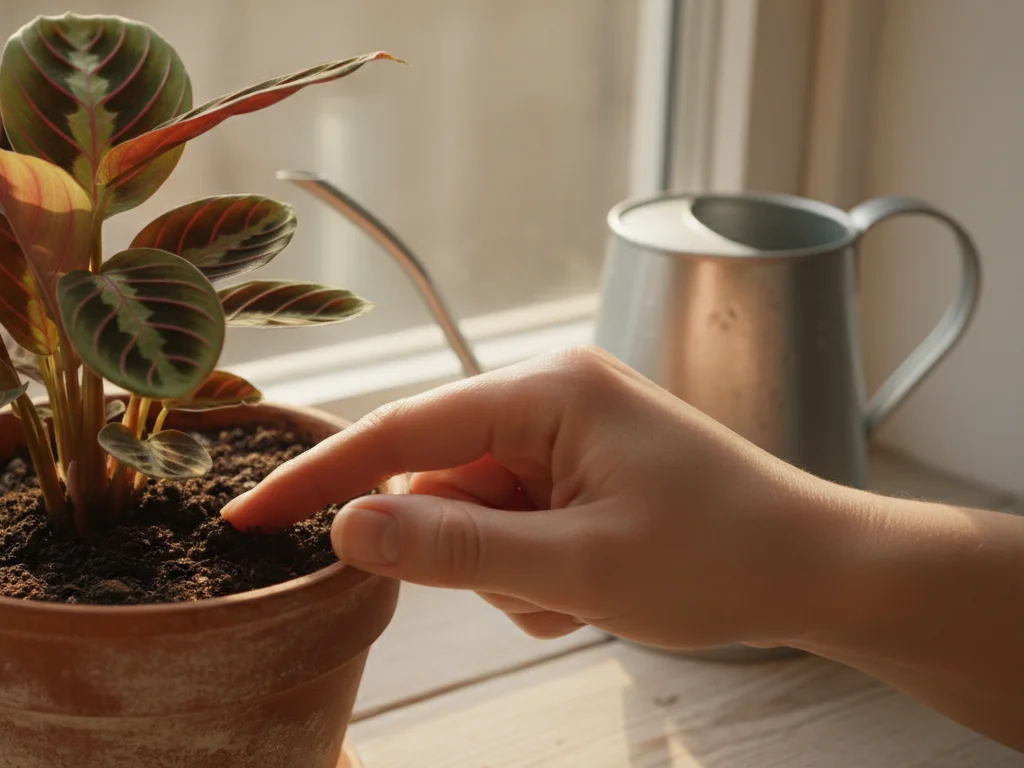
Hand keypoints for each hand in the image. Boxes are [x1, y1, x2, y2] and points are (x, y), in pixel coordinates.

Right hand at [223, 347, 861, 649]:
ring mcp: (562, 435)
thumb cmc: (722, 555)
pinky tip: (594, 588)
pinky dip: (532, 574)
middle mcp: (547, 396)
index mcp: (545, 391)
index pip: (399, 431)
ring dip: (507, 573)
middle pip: (436, 482)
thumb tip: (350, 527)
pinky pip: (508, 529)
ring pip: (470, 516)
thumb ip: (458, 549)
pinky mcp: (575, 470)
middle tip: (539, 590)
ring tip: (582, 592)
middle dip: (465, 553)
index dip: (318, 478)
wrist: (820, 570)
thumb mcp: (580, 568)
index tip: (247, 517)